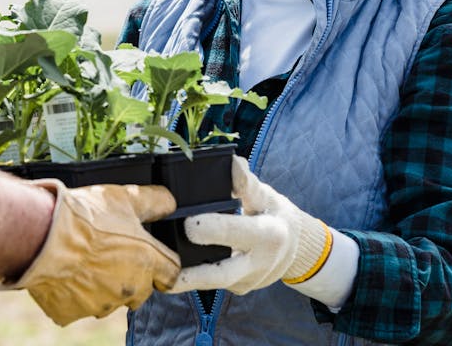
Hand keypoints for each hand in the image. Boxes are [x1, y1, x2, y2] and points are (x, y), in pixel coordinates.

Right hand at [0, 180, 180, 325]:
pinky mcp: (73, 312)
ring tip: (85, 259)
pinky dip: (74, 294)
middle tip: (111, 254)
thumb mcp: (125, 197)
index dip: (163, 264)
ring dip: (103, 285)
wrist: (43, 235)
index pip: (172, 274)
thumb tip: (170, 203)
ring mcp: (101, 303)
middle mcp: (129, 288)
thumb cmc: (84, 216)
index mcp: (147, 261)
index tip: (153, 258)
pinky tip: (66, 273)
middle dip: (131, 275)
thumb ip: (155, 202)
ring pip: (110, 299)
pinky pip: (77, 306)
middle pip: (141, 290)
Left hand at [171, 157, 329, 294]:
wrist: (294, 248)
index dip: (213, 228)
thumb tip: (231, 162)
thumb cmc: (274, 214)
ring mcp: (249, 281)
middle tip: (166, 260)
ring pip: (212, 284)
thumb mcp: (267, 195)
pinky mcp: (238, 289)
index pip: (238, 232)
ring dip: (184, 280)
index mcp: (269, 235)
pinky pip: (212, 284)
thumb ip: (248, 183)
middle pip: (222, 273)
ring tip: (157, 274)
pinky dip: (192, 277)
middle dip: (193, 271)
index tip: (189, 222)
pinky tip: (168, 270)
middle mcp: (260, 264)